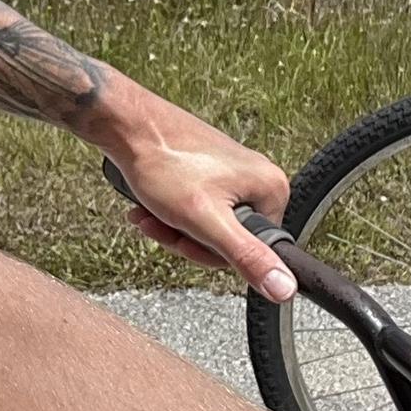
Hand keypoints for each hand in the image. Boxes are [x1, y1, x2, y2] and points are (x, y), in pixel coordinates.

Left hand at [108, 106, 295, 302]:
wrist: (124, 122)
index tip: (183, 239)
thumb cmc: (162, 162)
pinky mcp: (205, 168)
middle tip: (159, 223)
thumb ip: (246, 256)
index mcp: (271, 188)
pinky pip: (192, 205)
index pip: (253, 251)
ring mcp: (229, 171)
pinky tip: (145, 205)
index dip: (211, 253)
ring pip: (204, 223)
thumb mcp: (204, 220)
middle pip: (226, 237)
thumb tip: (286, 289)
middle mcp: (256, 177)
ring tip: (146, 212)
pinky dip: (167, 210)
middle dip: (185, 238)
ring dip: (171, 225)